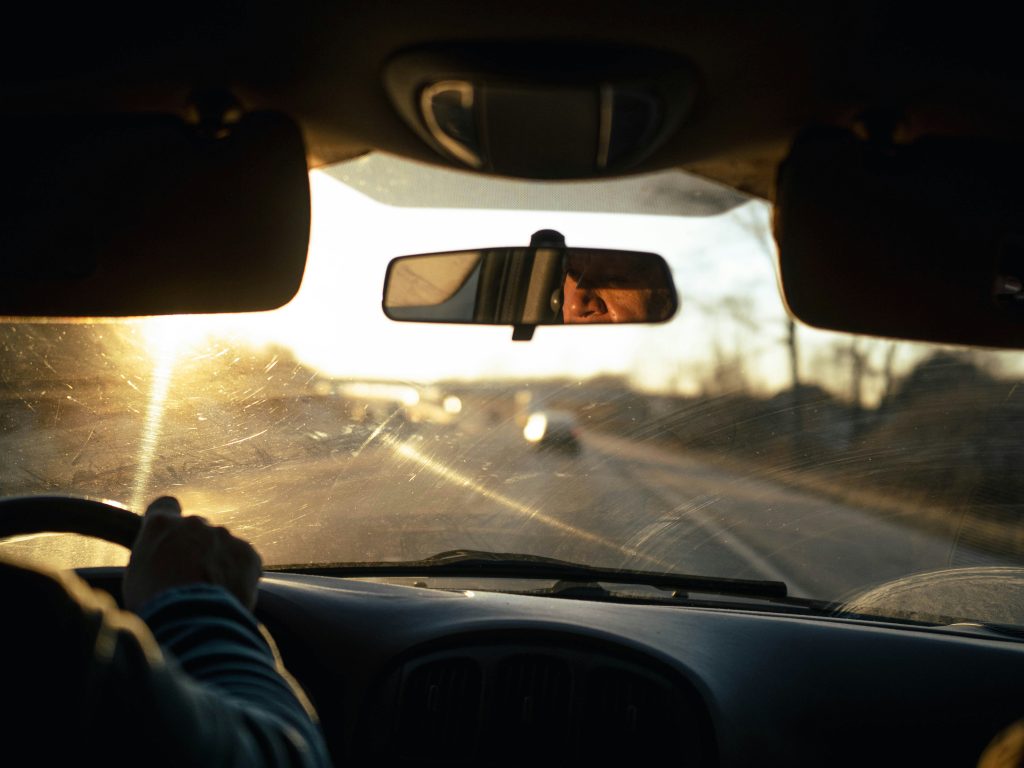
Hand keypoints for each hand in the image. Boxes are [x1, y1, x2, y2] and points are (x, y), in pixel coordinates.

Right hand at [123, 496, 261, 612]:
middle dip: (196, 548)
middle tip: (190, 578)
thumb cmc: (153, 605)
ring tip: (210, 593)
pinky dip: (239, 574)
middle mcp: (194, 523)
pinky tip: (229, 595)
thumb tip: (160, 562)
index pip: (166, 505)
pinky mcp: (248, 553)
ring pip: (222, 546)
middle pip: (197, 530)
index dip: (169, 522)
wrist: (190, 622)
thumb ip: (152, 557)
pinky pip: (244, 561)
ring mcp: (224, 536)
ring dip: (218, 562)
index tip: (170, 538)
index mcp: (161, 524)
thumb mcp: (137, 577)